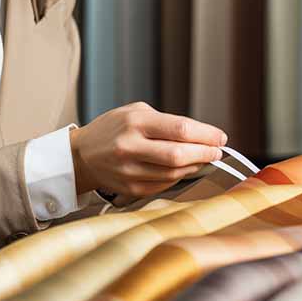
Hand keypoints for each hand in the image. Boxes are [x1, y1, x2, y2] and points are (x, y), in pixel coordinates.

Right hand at [70, 101, 226, 197]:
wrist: (82, 154)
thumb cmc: (112, 129)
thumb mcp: (134, 112)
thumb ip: (165, 121)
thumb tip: (200, 135)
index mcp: (134, 122)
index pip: (180, 129)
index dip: (206, 134)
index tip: (220, 137)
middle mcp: (130, 146)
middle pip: (180, 155)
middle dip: (205, 153)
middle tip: (217, 151)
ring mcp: (130, 170)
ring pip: (175, 173)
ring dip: (195, 167)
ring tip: (203, 159)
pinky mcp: (131, 188)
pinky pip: (165, 185)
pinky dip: (180, 178)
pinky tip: (185, 170)